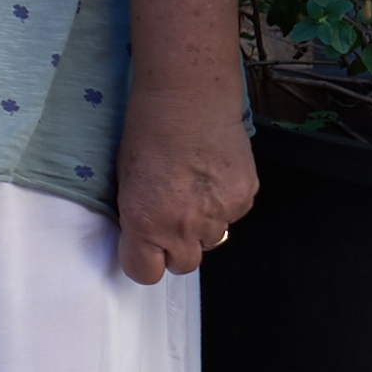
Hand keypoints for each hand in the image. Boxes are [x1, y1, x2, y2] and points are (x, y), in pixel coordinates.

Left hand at [113, 91, 258, 285]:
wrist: (188, 98)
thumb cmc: (145, 131)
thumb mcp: (126, 180)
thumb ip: (140, 216)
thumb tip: (148, 235)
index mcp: (146, 222)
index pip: (145, 273)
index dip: (143, 261)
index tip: (142, 249)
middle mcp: (184, 226)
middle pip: (184, 264)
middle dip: (175, 248)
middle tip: (169, 218)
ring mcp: (220, 214)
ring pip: (211, 239)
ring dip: (201, 223)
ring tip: (192, 187)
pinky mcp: (245, 197)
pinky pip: (232, 214)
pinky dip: (223, 202)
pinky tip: (212, 173)